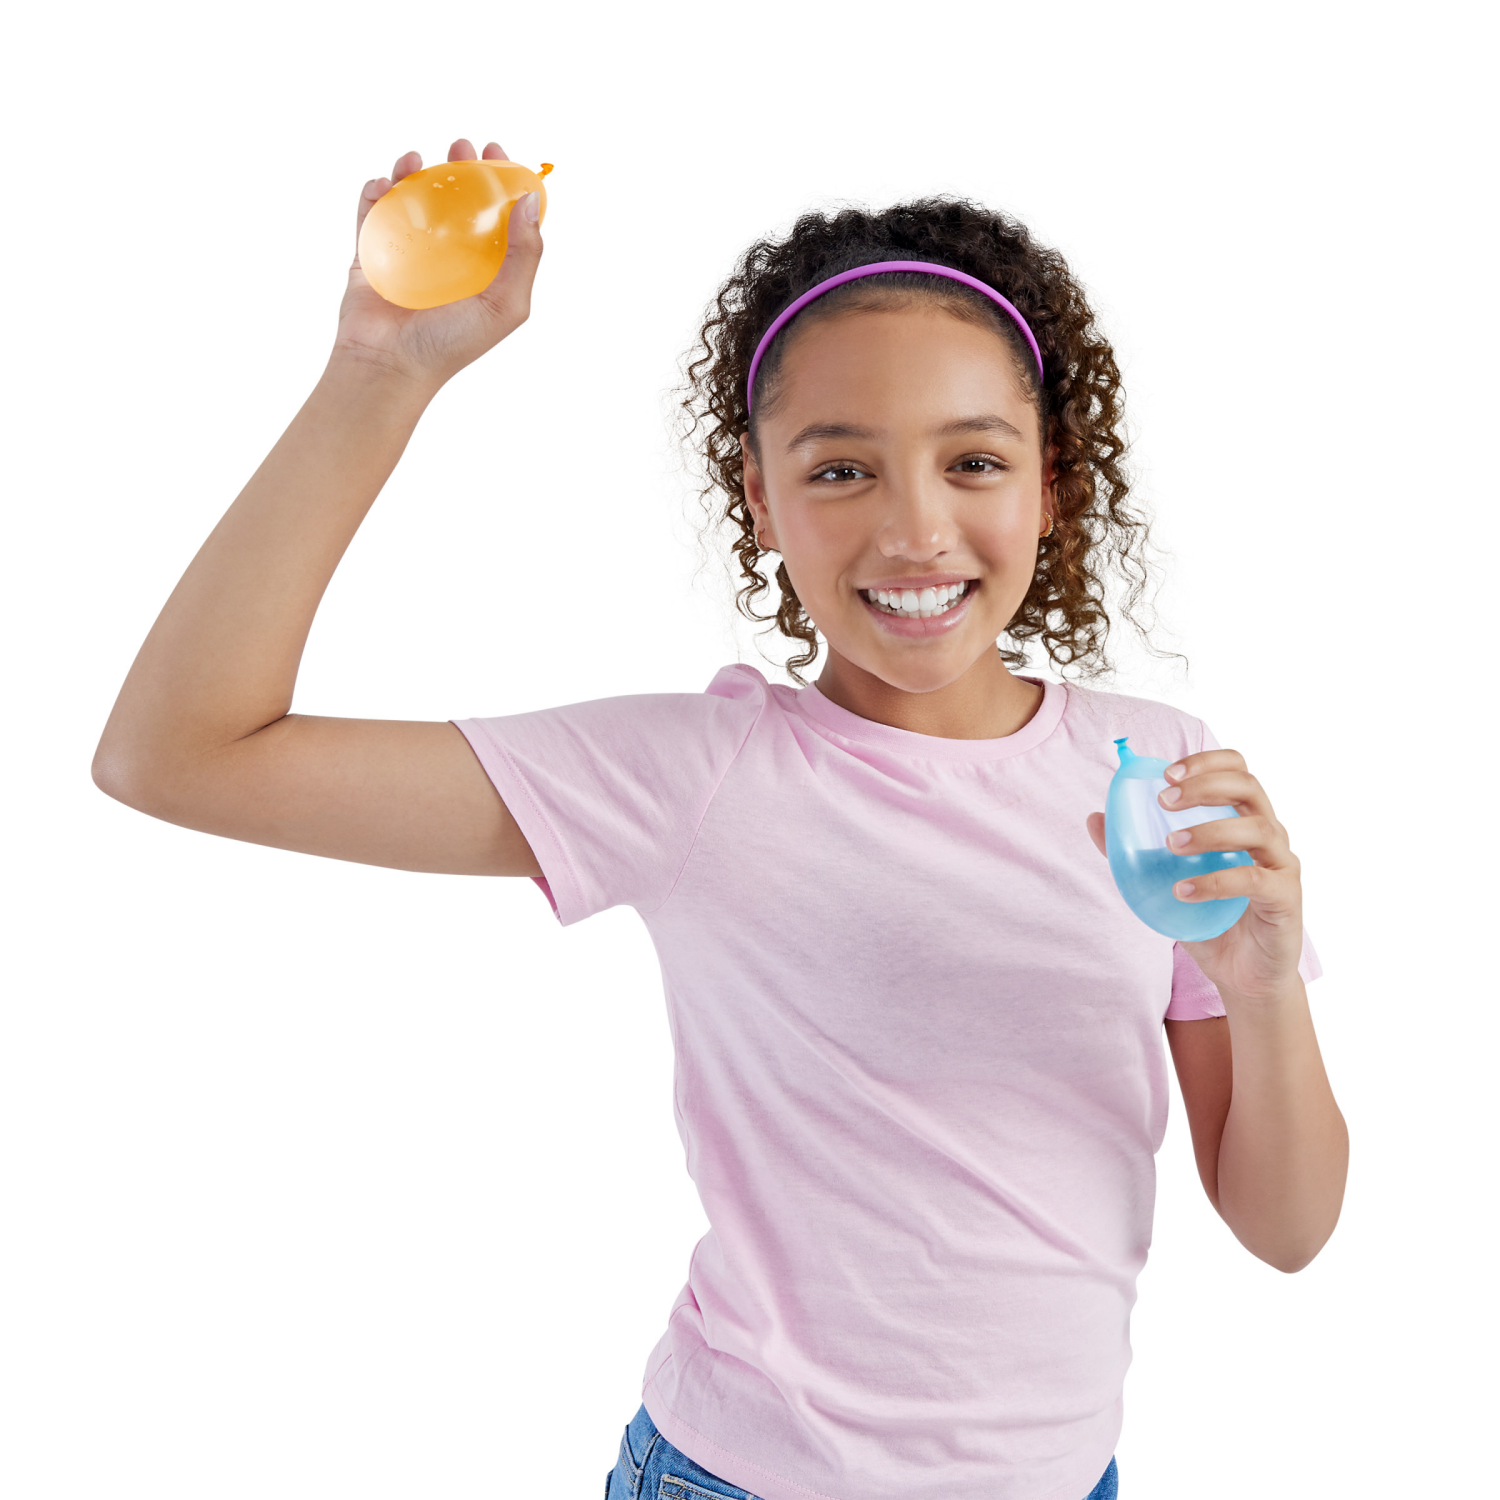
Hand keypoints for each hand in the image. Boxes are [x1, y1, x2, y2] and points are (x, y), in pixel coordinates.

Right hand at [332, 138, 543, 388]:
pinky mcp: (370, 253)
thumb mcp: (505, 304)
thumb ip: (525, 256)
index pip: (496, 216)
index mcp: (481, 268)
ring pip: (411, 197)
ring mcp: (407, 253)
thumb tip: (530, 201)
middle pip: (454, 198)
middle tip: (461, 144)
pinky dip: (374, 190)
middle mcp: (447, 257)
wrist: (391, 365)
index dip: (500, 182)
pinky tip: (383, 183)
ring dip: (413, 170)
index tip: (498, 154)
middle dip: (459, 164)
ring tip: (415, 159)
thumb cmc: (452, 344)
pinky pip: (370, 211)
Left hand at [1085, 749, 1302, 1002]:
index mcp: (1243, 820)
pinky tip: (1183, 890)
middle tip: (1164, 801)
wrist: (1244, 975)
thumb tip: (1094, 818)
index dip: (1206, 762)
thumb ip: (1134, 851)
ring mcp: (1281, 864)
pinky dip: (1216, 881)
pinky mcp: (1286, 898)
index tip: (1167, 773)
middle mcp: (1268, 835)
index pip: (1237, 770)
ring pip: (1257, 829)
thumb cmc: (1209, 920)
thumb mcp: (1165, 881)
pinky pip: (1255, 879)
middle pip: (1249, 787)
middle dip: (1205, 785)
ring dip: (1210, 830)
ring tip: (1170, 844)